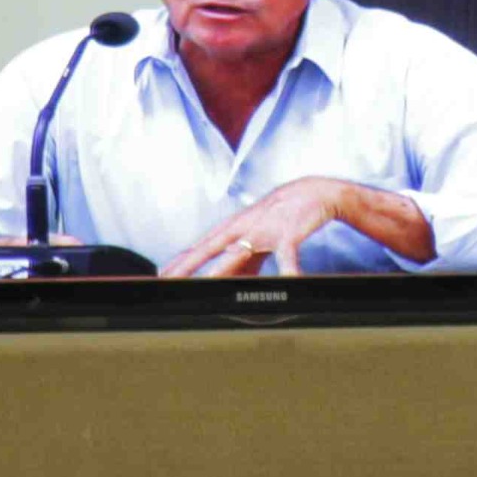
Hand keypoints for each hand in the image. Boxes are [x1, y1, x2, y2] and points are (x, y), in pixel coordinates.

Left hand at [165, 174, 422, 277]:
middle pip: (209, 248)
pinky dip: (288, 270)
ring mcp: (264, 230)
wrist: (314, 192)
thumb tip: (226, 282)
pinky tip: (289, 282)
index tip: (161, 276)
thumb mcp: (258, 236)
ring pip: (239, 251)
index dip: (180, 261)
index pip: (200, 246)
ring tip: (206, 284)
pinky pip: (287, 255)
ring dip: (222, 268)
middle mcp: (243, 227)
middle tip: (168, 280)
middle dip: (187, 265)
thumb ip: (243, 259)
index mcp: (234, 228)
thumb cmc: (282, 216)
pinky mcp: (288, 233)